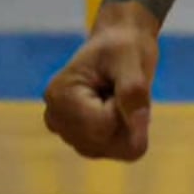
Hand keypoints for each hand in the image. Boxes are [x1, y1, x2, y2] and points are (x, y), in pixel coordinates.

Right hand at [41, 2, 160, 160]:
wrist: (118, 44)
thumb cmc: (124, 47)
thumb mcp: (133, 60)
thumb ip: (134, 92)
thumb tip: (138, 129)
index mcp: (60, 96)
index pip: (103, 126)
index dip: (125, 108)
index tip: (122, 83)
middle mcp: (56, 119)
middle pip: (105, 143)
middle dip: (125, 119)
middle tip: (120, 91)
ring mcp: (66, 132)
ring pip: (112, 150)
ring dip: (126, 126)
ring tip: (117, 98)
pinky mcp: (80, 139)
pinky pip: (115, 150)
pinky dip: (126, 132)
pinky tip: (118, 109)